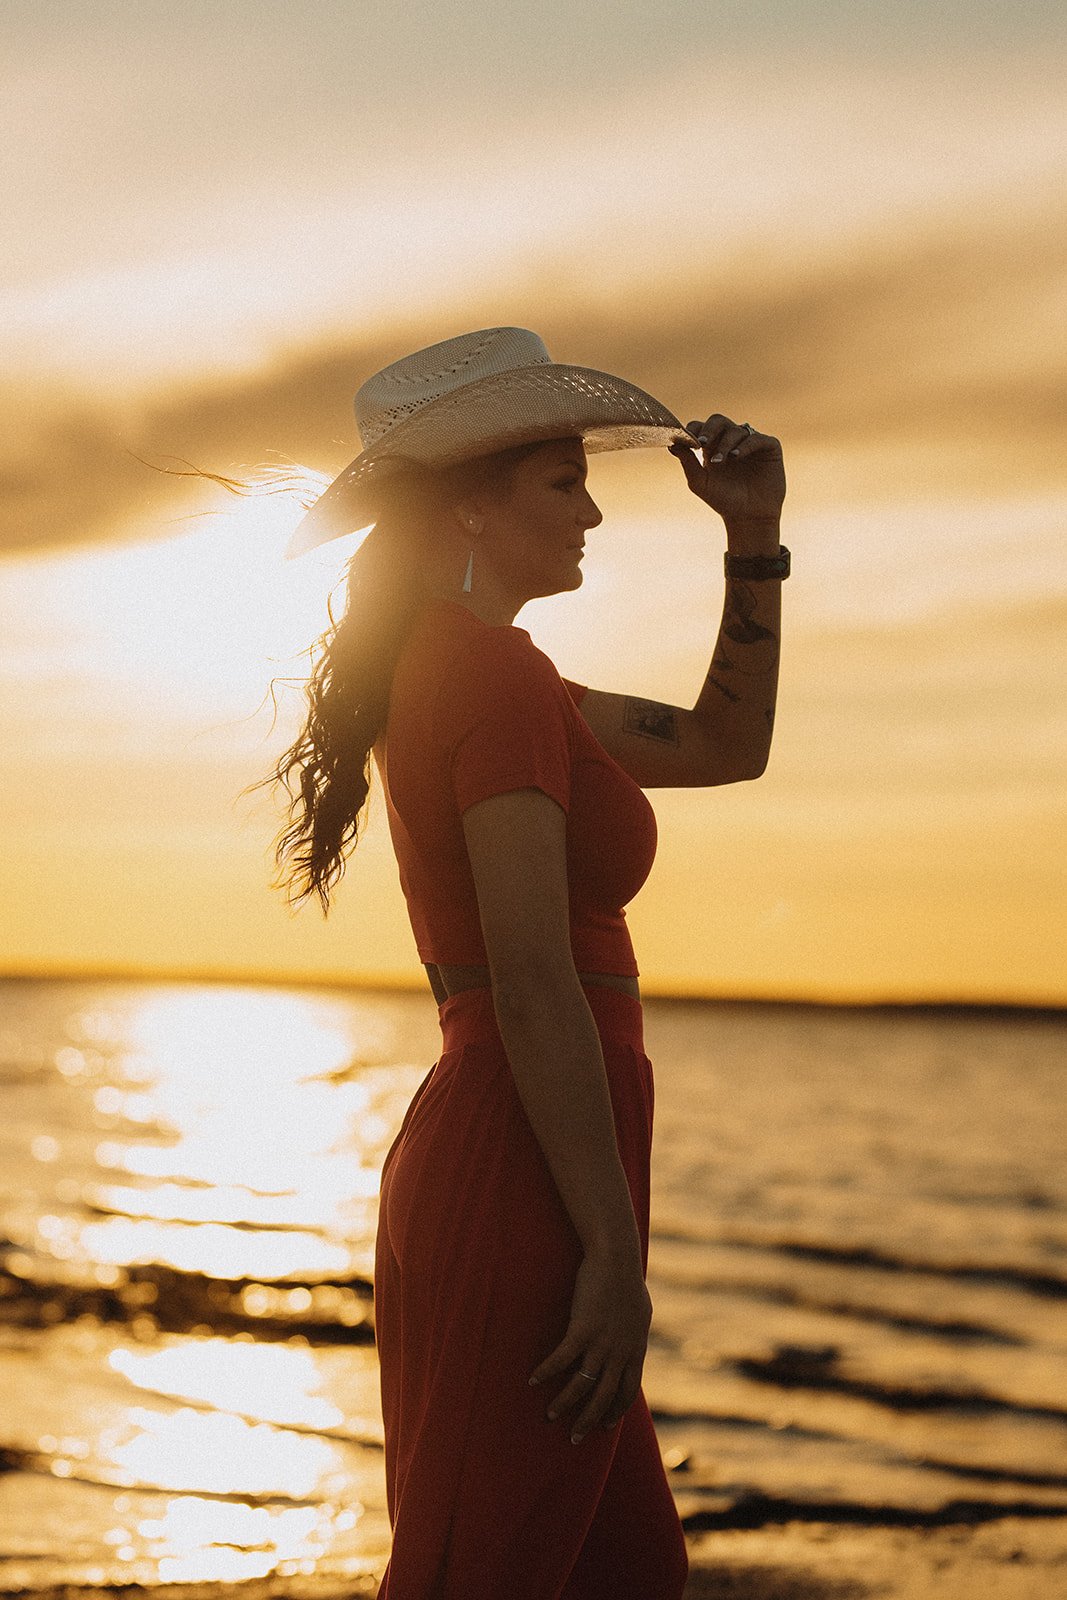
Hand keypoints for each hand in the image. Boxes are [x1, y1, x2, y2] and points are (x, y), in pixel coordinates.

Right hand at [528, 1245, 652, 1442]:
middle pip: (604, 1396)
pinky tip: (533, 1380)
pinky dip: (547, 1371)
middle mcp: (621, 1351)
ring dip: (564, 1402)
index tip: (606, 1425)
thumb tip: (632, 1338)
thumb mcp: (639, 1311)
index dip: (615, 1410)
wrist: (617, 1257)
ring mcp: (602, 1342)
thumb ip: (634, 1331)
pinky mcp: (583, 1328)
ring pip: (582, 1384)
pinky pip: (562, 1358)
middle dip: (589, 1420)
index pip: (627, 1390)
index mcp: (635, 1348)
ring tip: (550, 1415)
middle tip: (574, 1438)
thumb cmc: (626, 1279)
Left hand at [669, 413, 785, 527]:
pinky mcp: (769, 447)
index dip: (694, 429)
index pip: (701, 428)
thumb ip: (687, 463)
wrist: (748, 518)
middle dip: (709, 429)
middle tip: (703, 442)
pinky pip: (756, 438)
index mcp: (713, 447)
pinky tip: (736, 456)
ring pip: (736, 430)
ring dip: (726, 443)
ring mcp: (750, 442)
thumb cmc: (723, 501)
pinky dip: (745, 445)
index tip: (688, 440)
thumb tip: (672, 444)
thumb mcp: (700, 483)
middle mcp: (731, 441)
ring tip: (721, 461)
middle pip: (718, 421)